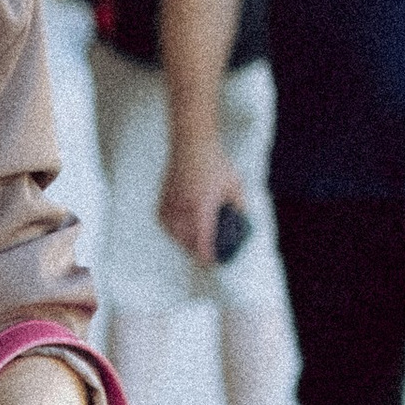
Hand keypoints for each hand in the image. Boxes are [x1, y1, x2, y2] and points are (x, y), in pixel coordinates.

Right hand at [159, 150, 246, 265]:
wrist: (192, 142)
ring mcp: (171, 202)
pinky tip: (180, 230)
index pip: (202, 241)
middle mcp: (184, 207)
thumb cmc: (215, 162)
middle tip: (207, 255)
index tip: (213, 262)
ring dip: (184, 241)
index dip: (207, 256)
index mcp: (203, 206)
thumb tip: (241, 223)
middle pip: (187, 242)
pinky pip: (165, 223)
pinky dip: (172, 229)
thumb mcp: (234, 184)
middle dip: (197, 250)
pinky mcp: (163, 197)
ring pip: (174, 234)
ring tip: (194, 243)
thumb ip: (238, 206)